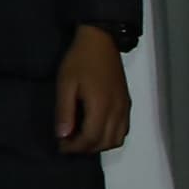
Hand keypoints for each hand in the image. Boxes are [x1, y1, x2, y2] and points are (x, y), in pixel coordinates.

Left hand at [52, 25, 131, 155]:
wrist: (101, 40)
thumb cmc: (79, 60)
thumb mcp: (65, 84)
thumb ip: (64, 111)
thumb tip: (62, 136)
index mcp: (101, 106)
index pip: (91, 139)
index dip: (75, 147)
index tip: (60, 145)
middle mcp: (117, 110)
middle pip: (105, 143)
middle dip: (85, 148)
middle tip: (68, 143)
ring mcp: (125, 107)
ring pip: (117, 140)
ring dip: (99, 145)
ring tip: (81, 138)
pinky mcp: (127, 103)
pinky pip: (123, 130)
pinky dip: (110, 137)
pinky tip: (96, 129)